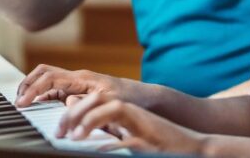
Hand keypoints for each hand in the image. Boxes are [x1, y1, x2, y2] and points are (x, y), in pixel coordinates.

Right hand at [15, 65, 137, 107]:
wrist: (141, 97)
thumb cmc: (127, 98)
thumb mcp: (108, 102)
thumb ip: (87, 103)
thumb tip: (66, 104)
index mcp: (81, 78)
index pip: (49, 78)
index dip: (32, 89)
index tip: (21, 103)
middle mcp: (76, 78)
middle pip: (44, 73)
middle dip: (27, 84)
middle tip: (17, 101)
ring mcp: (76, 83)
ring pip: (47, 81)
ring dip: (33, 89)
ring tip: (23, 104)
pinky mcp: (77, 91)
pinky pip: (55, 90)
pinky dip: (42, 96)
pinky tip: (37, 107)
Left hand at [61, 91, 206, 154]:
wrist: (190, 146)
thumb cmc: (155, 141)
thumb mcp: (125, 131)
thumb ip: (103, 123)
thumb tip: (77, 110)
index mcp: (121, 110)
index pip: (92, 101)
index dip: (72, 112)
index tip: (59, 130)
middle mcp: (130, 111)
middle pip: (98, 101)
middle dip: (76, 114)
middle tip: (60, 132)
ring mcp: (141, 122)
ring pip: (112, 110)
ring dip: (92, 121)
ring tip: (76, 137)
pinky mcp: (150, 136)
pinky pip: (130, 136)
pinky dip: (115, 142)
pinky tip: (100, 149)